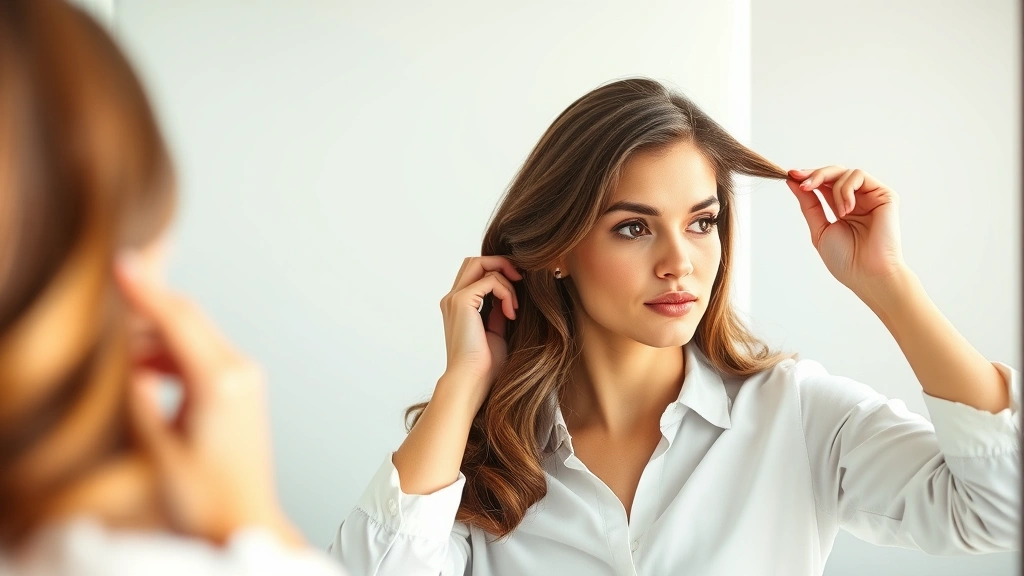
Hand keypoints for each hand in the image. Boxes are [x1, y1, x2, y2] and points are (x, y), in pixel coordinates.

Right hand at [114, 254, 301, 546]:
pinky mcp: (243, 388)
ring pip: (193, 337)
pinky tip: (143, 374)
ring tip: (117, 359)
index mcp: (219, 382)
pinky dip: (172, 356)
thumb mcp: (154, 445)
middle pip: (188, 321)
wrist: (243, 520)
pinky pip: (202, 355)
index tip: (121, 262)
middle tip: (108, 307)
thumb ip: (134, 394)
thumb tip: (121, 358)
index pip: (176, 320)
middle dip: (147, 309)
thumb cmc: (204, 496)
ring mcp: (246, 378)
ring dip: (156, 339)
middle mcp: (240, 372)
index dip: (144, 290)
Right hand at [439, 256, 520, 404]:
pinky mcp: (461, 301)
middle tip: (520, 281)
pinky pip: (490, 280)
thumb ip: (498, 310)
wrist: (472, 381)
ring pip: (480, 263)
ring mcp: (454, 299)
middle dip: (501, 265)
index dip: (498, 273)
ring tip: (515, 304)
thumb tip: (509, 296)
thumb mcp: (496, 331)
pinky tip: (511, 313)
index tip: (517, 291)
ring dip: (505, 277)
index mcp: (457, 306)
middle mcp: (452, 299)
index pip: (475, 272)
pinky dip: (506, 292)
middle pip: (475, 261)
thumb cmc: (485, 364)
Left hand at [786, 166, 906, 300]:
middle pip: (834, 173)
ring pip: (845, 172)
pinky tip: (847, 210)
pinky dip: (846, 189)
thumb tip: (792, 181)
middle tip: (802, 183)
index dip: (808, 177)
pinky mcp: (884, 194)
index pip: (824, 184)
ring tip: (839, 214)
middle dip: (815, 175)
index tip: (790, 175)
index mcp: (842, 208)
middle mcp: (857, 200)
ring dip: (833, 189)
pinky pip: (859, 176)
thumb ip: (809, 204)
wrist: (867, 273)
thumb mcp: (819, 229)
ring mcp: (871, 196)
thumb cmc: (845, 259)